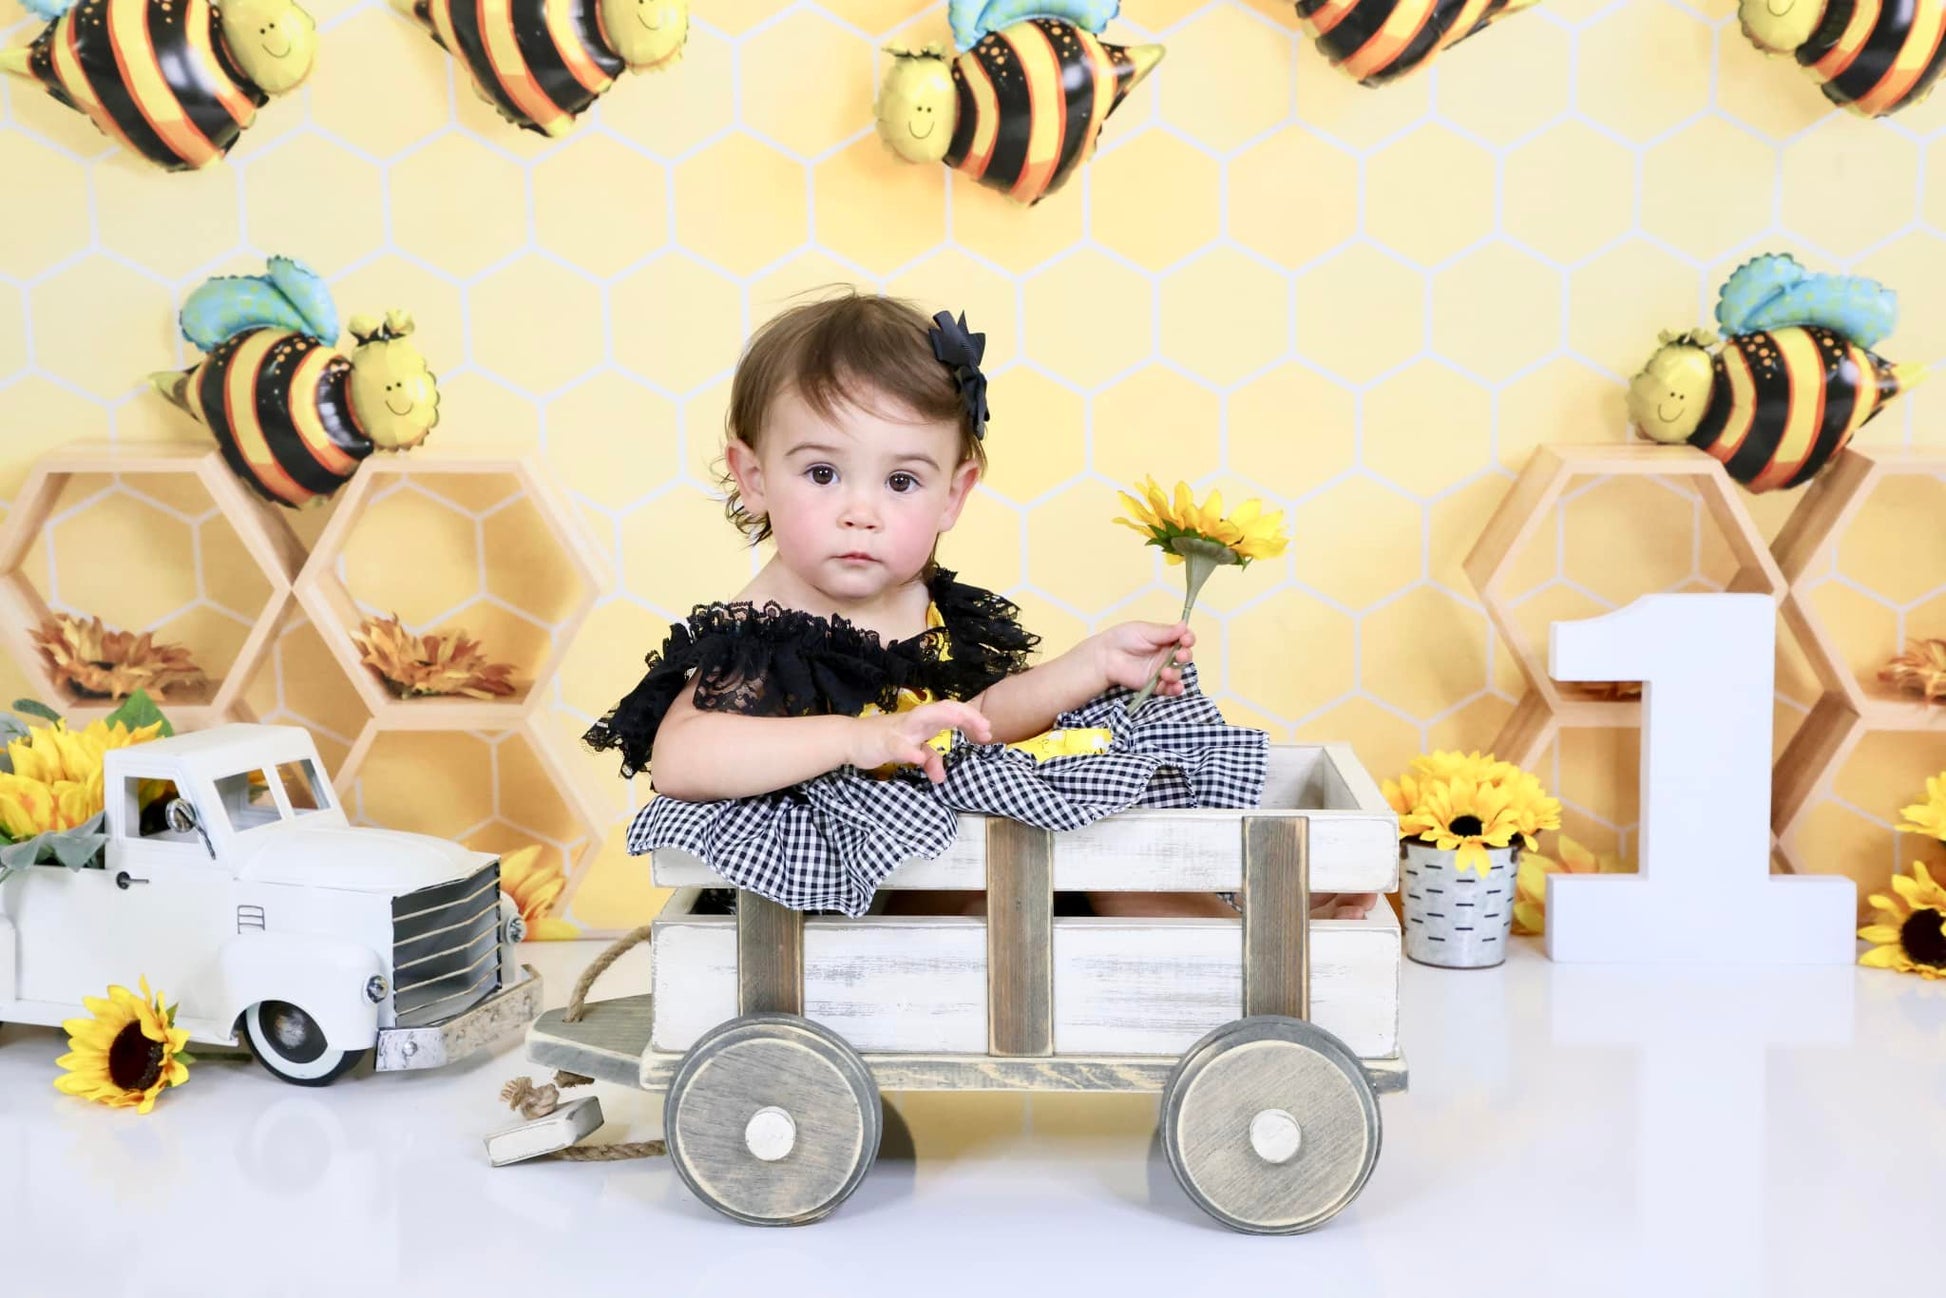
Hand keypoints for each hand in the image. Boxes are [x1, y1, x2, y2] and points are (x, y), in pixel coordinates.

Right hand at [848, 700, 991, 783]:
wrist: (849, 739)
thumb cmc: (882, 741)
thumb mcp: (911, 752)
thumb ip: (928, 759)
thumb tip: (942, 775)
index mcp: (923, 722)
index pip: (951, 713)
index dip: (971, 719)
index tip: (988, 732)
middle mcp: (914, 721)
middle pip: (944, 710)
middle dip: (966, 716)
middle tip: (986, 730)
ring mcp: (900, 730)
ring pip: (924, 718)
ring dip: (945, 718)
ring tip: (962, 722)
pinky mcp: (885, 742)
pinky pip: (899, 746)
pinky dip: (910, 751)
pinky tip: (919, 758)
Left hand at [1093, 621, 1194, 695]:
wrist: (1105, 655)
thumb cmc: (1123, 638)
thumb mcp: (1145, 630)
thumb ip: (1165, 632)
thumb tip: (1184, 625)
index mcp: (1167, 639)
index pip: (1184, 639)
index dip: (1188, 639)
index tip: (1186, 639)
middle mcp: (1167, 655)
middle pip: (1184, 657)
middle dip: (1185, 656)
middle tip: (1179, 655)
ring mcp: (1161, 670)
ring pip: (1178, 673)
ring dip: (1177, 673)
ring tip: (1165, 672)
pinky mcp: (1155, 684)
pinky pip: (1169, 689)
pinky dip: (1175, 689)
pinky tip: (1174, 687)